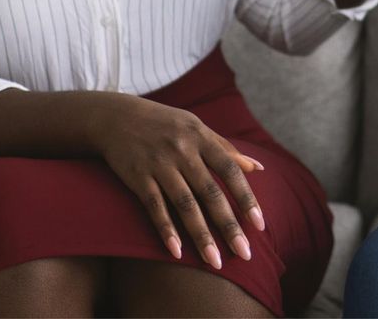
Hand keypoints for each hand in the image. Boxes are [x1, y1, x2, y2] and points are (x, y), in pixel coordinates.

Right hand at [89, 95, 267, 269]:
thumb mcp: (197, 128)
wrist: (117, 117)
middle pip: (210, 193)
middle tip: (244, 254)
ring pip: (184, 204)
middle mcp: (183, 151)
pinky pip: (154, 207)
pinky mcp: (138, 177)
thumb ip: (227, 149)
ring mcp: (160, 164)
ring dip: (201, 236)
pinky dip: (166, 229)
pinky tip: (177, 252)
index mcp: (202, 138)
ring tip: (215, 261)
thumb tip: (258, 168)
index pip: (230, 170)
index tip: (260, 225)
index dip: (246, 198)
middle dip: (228, 225)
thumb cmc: (166, 124)